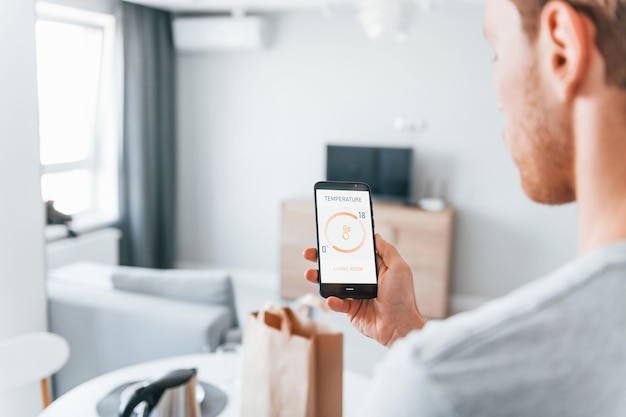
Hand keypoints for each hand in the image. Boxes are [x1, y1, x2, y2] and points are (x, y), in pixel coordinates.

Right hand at [303, 234, 425, 347]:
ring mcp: (354, 295)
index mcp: (372, 268)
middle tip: (310, 253)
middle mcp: (361, 280)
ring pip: (333, 284)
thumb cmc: (403, 297)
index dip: (340, 245)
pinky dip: (333, 301)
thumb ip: (387, 251)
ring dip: (319, 278)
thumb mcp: (399, 268)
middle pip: (338, 266)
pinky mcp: (351, 310)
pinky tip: (332, 299)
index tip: (328, 237)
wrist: (400, 325)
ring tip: (310, 273)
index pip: (353, 253)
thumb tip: (375, 236)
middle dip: (322, 259)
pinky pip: (337, 303)